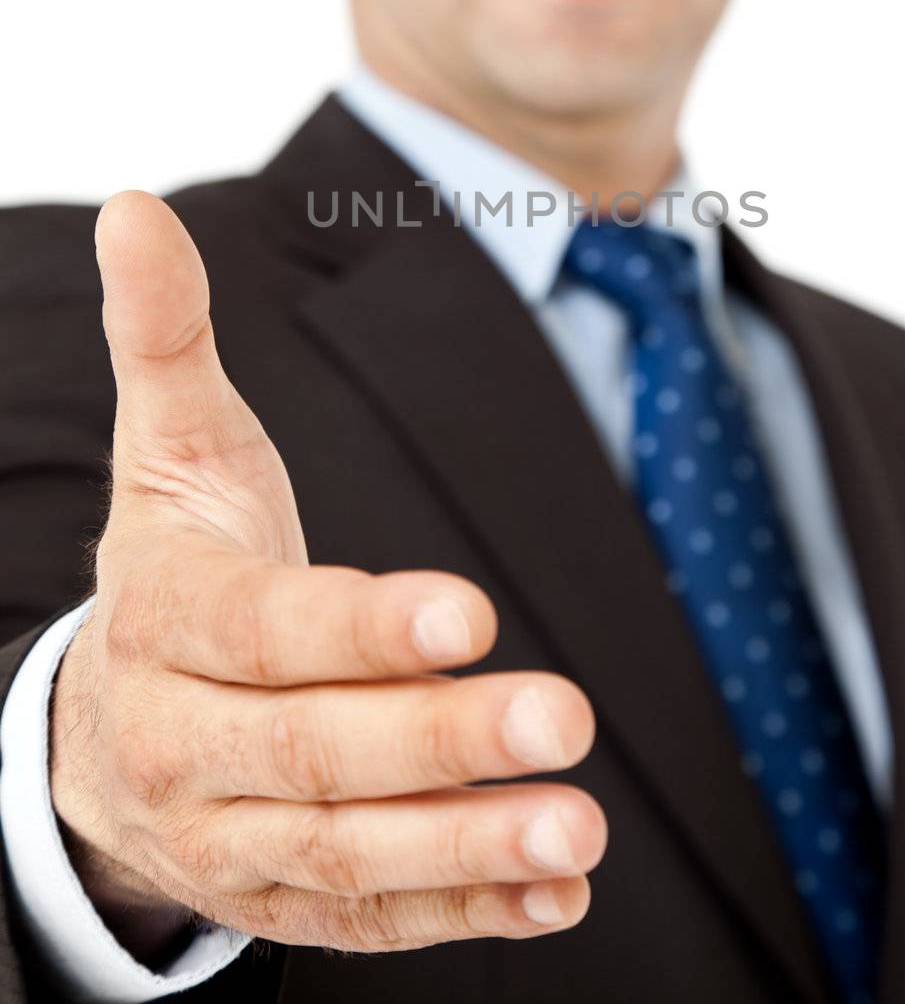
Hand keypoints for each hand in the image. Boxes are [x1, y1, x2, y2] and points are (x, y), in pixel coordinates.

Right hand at [50, 190, 604, 954]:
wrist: (106, 727)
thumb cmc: (177, 561)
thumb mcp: (170, 447)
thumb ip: (165, 335)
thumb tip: (138, 207)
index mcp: (166, 623)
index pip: (263, 632)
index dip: (360, 627)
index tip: (469, 612)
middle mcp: (185, 746)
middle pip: (313, 753)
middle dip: (438, 739)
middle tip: (562, 717)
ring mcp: (231, 838)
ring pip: (347, 855)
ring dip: (465, 843)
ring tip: (575, 826)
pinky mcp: (285, 898)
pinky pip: (371, 919)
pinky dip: (465, 910)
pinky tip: (556, 890)